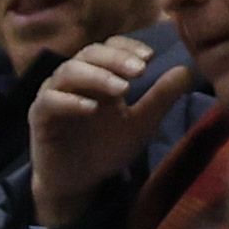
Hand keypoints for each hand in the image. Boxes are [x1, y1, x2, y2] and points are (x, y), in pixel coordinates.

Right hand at [29, 37, 193, 227]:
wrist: (79, 182)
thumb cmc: (108, 146)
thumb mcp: (141, 122)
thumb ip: (161, 97)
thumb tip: (188, 70)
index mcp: (99, 75)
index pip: (110, 46)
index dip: (127, 47)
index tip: (150, 57)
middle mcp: (75, 79)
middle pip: (90, 53)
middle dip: (116, 58)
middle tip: (140, 70)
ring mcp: (54, 95)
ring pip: (68, 72)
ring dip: (96, 76)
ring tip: (122, 88)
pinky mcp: (39, 118)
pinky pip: (49, 102)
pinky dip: (69, 101)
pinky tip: (91, 108)